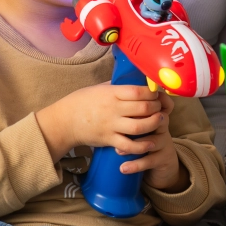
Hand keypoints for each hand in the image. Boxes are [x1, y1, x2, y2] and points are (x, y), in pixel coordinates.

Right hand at [36, 83, 166, 160]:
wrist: (64, 121)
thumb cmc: (82, 101)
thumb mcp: (99, 87)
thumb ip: (117, 86)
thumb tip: (134, 80)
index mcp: (112, 93)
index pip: (139, 91)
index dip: (153, 93)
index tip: (157, 93)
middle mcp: (113, 108)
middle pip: (143, 108)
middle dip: (157, 107)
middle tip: (161, 107)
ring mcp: (111, 125)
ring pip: (139, 126)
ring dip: (154, 124)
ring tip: (160, 120)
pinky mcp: (108, 140)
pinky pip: (128, 145)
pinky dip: (142, 145)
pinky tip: (150, 142)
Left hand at [121, 90, 185, 192]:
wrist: (162, 158)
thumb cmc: (144, 136)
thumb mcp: (138, 122)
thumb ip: (127, 110)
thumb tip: (105, 96)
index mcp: (154, 112)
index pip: (151, 103)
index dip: (140, 105)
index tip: (122, 109)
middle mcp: (162, 125)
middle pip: (155, 119)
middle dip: (137, 123)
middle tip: (118, 129)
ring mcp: (164, 141)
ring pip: (153, 141)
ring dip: (135, 146)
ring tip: (118, 151)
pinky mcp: (164, 158)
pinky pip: (151, 160)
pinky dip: (137, 165)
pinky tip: (123, 168)